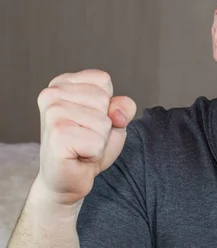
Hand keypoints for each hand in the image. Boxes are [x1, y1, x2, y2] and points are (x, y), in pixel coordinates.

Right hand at [35, 69, 136, 205]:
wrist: (67, 179)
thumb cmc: (88, 145)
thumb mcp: (114, 119)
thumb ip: (124, 107)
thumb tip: (117, 113)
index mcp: (62, 83)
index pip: (102, 80)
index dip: (106, 104)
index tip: (89, 119)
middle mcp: (52, 94)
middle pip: (104, 100)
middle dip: (104, 123)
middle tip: (85, 136)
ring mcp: (52, 114)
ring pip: (103, 122)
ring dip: (99, 139)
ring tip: (81, 145)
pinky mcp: (57, 136)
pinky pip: (97, 142)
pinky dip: (95, 153)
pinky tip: (77, 155)